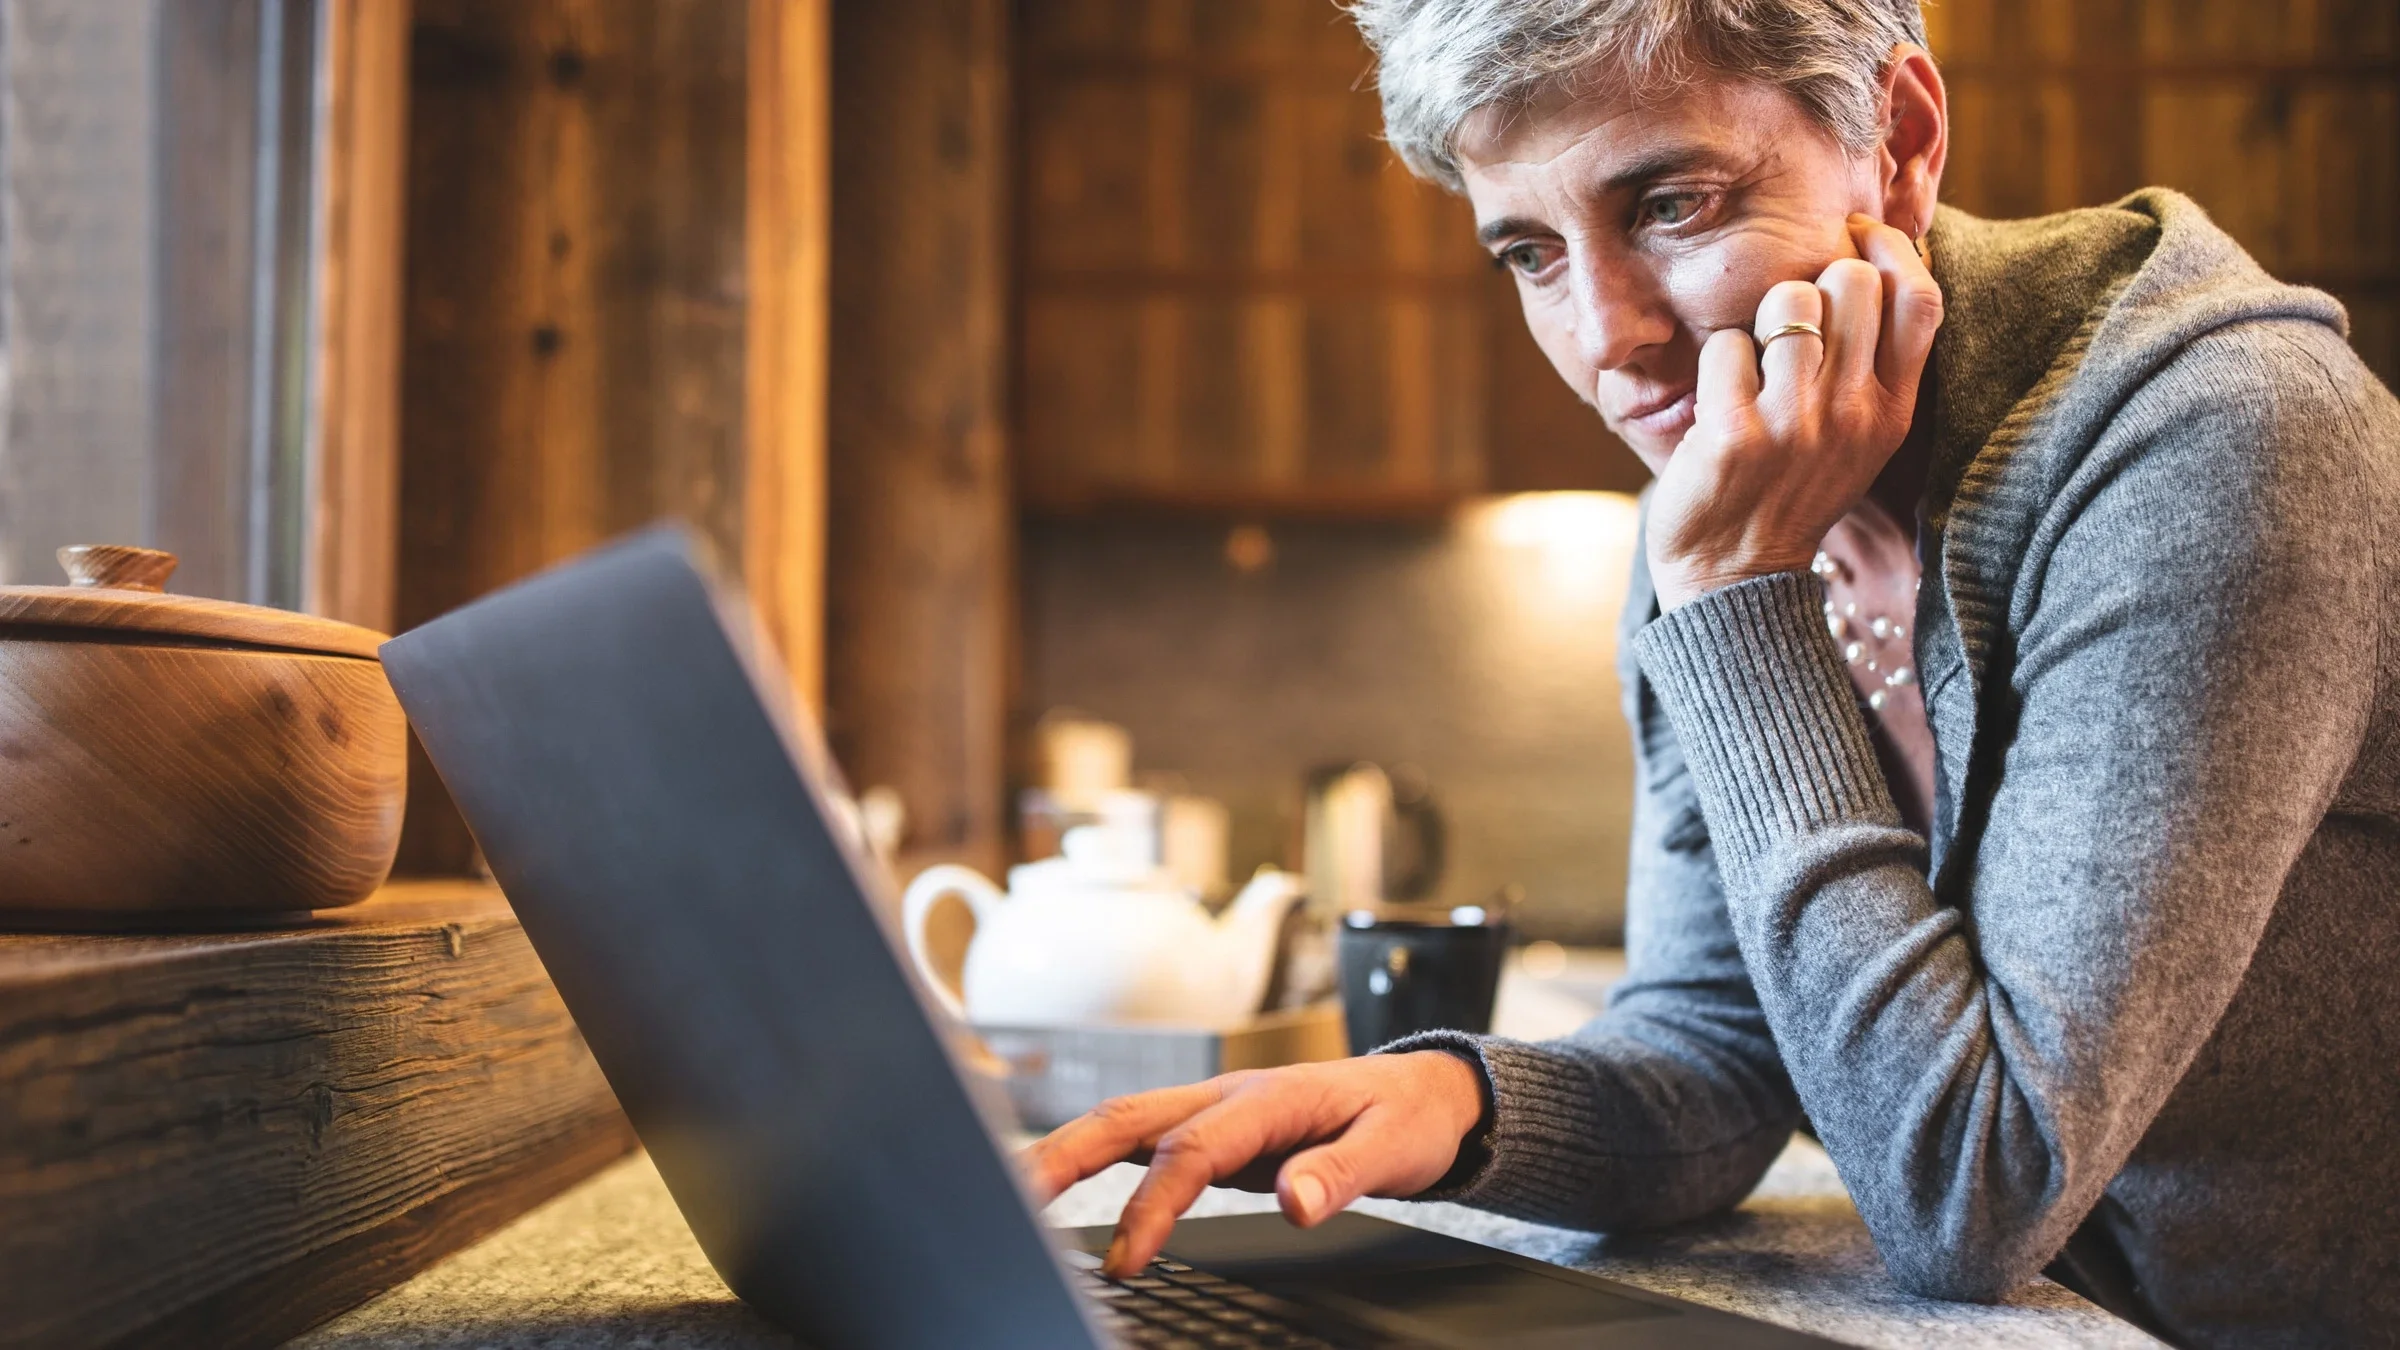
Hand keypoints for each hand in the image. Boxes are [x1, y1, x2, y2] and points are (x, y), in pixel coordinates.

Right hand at [1019, 1051, 1486, 1276]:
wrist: (1421, 1090)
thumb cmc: (1404, 1117)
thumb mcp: (1394, 1148)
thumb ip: (1341, 1174)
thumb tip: (1297, 1203)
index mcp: (1267, 1099)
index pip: (1192, 1151)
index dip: (1153, 1205)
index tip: (1127, 1260)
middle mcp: (1226, 1094)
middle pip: (1127, 1117)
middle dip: (1065, 1158)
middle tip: (1015, 1205)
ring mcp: (1211, 1106)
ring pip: (1120, 1121)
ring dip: (1062, 1153)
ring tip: (1010, 1196)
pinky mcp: (1207, 1126)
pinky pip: (1136, 1137)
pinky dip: (1088, 1156)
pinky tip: (1052, 1181)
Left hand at [1646, 215, 1942, 609]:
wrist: (1732, 578)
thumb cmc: (1789, 490)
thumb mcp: (1856, 436)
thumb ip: (1872, 362)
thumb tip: (1873, 260)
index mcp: (1892, 411)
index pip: (1920, 298)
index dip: (1890, 249)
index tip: (1855, 237)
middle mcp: (1854, 415)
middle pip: (1852, 282)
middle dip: (1812, 283)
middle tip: (1785, 322)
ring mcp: (1797, 424)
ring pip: (1787, 301)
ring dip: (1758, 320)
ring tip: (1751, 368)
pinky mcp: (1737, 435)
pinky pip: (1725, 344)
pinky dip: (1715, 361)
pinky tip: (1717, 401)